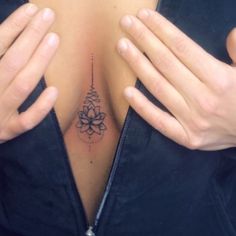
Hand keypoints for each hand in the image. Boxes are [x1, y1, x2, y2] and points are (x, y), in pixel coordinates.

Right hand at [0, 3, 58, 143]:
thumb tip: (10, 34)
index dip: (14, 26)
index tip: (31, 9)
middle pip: (13, 60)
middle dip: (31, 36)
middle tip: (48, 16)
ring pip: (22, 85)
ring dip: (39, 61)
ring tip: (54, 38)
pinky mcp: (9, 131)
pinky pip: (27, 121)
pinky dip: (40, 107)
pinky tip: (54, 90)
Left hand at [117, 9, 235, 150]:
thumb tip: (230, 35)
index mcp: (220, 78)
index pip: (182, 47)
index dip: (160, 29)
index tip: (144, 16)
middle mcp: (203, 98)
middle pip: (166, 63)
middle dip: (144, 39)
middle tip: (126, 24)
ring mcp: (192, 120)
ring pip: (158, 87)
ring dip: (137, 64)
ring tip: (122, 47)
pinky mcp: (186, 137)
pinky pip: (159, 121)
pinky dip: (141, 107)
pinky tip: (126, 91)